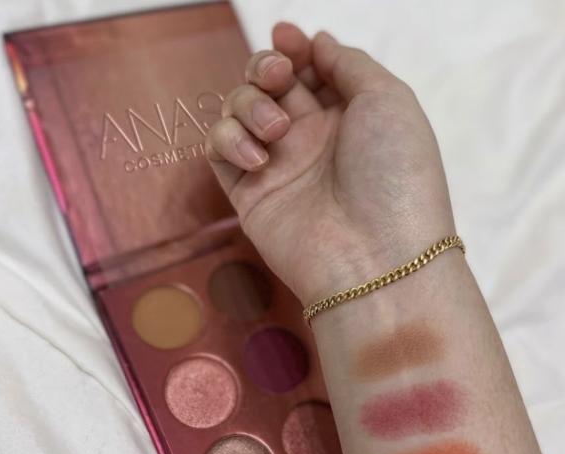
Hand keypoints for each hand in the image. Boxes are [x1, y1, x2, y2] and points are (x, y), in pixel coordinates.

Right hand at [206, 23, 455, 304]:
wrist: (375, 258)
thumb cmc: (394, 177)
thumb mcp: (389, 100)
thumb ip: (349, 63)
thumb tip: (319, 41)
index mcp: (347, 116)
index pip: (307, 70)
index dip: (293, 48)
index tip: (287, 38)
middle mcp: (310, 140)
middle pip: (268, 84)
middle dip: (265, 67)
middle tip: (278, 77)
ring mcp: (278, 167)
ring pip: (237, 111)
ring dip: (249, 103)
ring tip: (276, 130)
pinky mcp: (249, 194)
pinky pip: (218, 149)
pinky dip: (229, 140)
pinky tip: (259, 158)